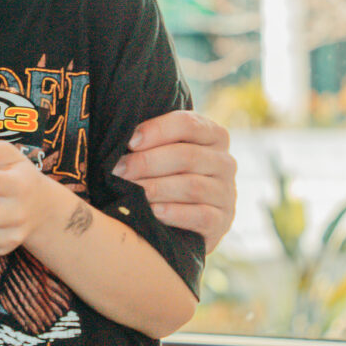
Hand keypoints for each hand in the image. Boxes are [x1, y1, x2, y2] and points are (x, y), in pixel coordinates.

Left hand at [113, 110, 236, 252]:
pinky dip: (174, 213)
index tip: (130, 141)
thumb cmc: (165, 173)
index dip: (157, 130)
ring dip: (156, 188)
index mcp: (212, 135)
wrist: (186, 219)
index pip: (188, 124)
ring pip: (192, 186)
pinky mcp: (223, 221)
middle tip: (119, 170)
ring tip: (129, 191)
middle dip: (147, 162)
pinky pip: (201, 216)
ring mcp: (226, 193)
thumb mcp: (163, 150)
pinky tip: (153, 212)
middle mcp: (225, 162)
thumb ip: (150, 139)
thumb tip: (119, 132)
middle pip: (187, 156)